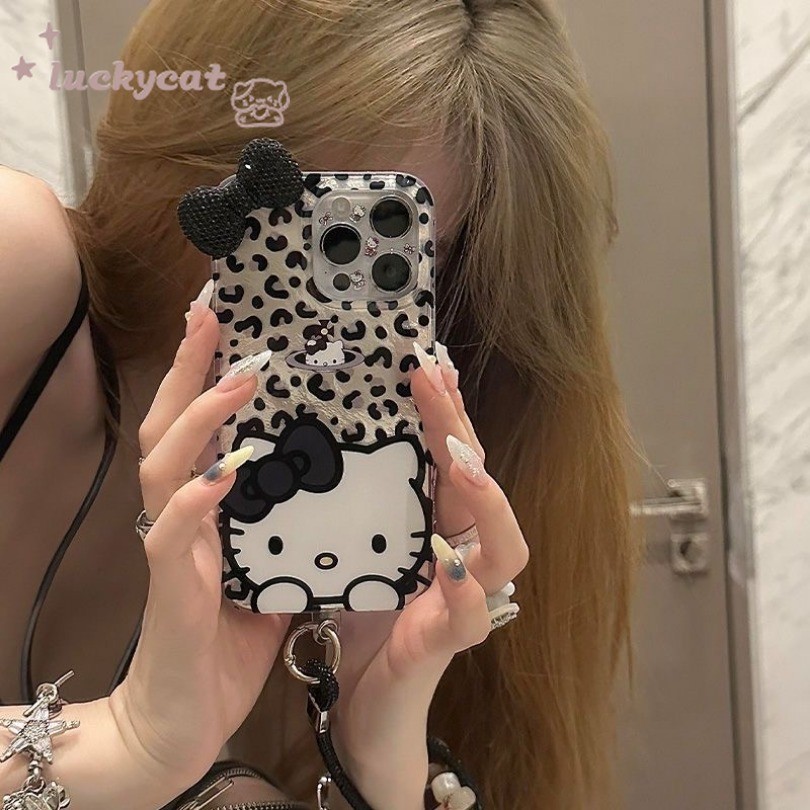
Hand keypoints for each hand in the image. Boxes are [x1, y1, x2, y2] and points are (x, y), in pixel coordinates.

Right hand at [108, 295, 291, 801]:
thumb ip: (290, 527)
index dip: (210, 372)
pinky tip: (229, 468)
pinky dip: (200, 494)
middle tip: (213, 309)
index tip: (232, 321)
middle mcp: (180, 513)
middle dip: (192, 365)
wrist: (185, 721)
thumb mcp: (270, 568)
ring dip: (202, 415)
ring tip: (241, 376)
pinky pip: (177, 530)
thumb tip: (333, 491)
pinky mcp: (174, 586)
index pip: (202, 425)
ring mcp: (172, 545)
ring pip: (165, 462)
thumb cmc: (229, 640)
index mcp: (206, 506)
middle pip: (170, 422)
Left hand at [327, 343, 529, 809]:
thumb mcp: (348, 550)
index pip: (446, 458)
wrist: (358, 708)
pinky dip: (461, 585)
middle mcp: (459, 555)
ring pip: (505, 545)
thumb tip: (314, 439)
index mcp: (432, 527)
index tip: (423, 363)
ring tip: (460, 461)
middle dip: (460, 431)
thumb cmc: (355, 623)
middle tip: (435, 381)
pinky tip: (445, 560)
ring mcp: (463, 599)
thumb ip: (348, 505)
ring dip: (487, 500)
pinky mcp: (446, 643)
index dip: (441, 412)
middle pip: (478, 484)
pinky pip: (470, 614)